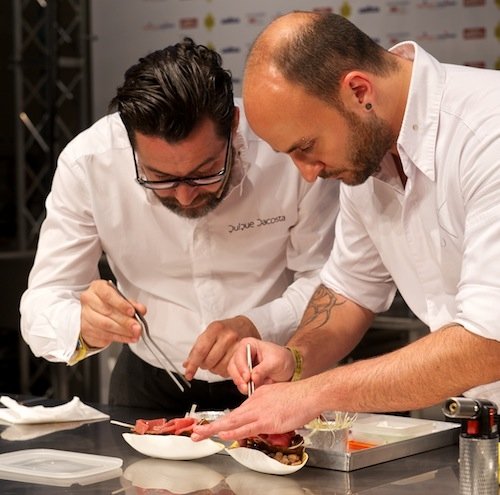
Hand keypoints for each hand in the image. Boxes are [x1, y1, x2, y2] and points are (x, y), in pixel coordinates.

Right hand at [79, 279, 145, 347]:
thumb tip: (141, 309)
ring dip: (123, 331)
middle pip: (108, 312)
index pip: (108, 295)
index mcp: (97, 288)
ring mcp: (85, 315)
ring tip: (134, 333)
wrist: (92, 313)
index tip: (132, 311)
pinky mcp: (86, 329)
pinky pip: (104, 335)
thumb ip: (131, 303)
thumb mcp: (120, 298)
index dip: (121, 304)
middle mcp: (89, 300)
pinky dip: (119, 337)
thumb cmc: (107, 303)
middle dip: (125, 321)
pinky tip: (128, 338)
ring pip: (106, 325)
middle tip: (137, 326)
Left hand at [183, 316, 259, 379]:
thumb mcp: (209, 333)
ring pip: (218, 368)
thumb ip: (197, 348)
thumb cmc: (224, 330)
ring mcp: (237, 346)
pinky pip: (228, 371)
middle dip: (203, 365)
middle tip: (205, 360)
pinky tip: (224, 361)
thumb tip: (187, 365)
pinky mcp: (244, 356)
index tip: (188, 373)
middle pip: (208, 361)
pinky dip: (222, 370)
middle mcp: (228, 336)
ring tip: (216, 359)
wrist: (244, 327)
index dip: (193, 364)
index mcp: (216, 328)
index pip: (201, 350)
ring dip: (213, 368)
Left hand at [191, 379, 320, 440]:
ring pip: (233, 422)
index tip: (211, 427)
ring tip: (200, 434)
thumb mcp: (276, 398)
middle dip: (210, 426)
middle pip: (229, 416)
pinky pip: (247, 427)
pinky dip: (234, 431)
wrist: (308, 393)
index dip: (222, 421)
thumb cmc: (296, 397)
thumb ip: (266, 407)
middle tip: (195, 432)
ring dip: (215, 429)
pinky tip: (223, 434)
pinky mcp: (267, 421)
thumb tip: (261, 417)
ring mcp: (260, 412)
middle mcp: (254, 403)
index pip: (236, 412)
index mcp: (256, 397)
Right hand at [227, 338, 295, 394]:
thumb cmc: (282, 359)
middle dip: (238, 377)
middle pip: (233, 366)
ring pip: (234, 376)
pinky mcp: (244, 377)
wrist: (288, 368)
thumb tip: (253, 378)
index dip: (241, 367)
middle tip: (246, 386)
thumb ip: (263, 369)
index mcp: (249, 345)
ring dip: (240, 384)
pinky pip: (240, 384)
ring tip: (249, 389)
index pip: (239, 355)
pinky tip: (251, 390)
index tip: (247, 377)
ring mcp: (242, 367)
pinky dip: (244, 388)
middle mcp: (243, 355)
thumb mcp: (275, 362)